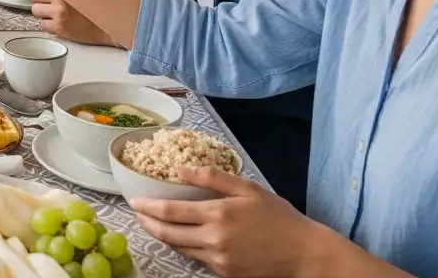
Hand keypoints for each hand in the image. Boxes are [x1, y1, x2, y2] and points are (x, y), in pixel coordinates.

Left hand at [27, 0, 115, 45]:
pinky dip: (48, 26)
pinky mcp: (59, 27)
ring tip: (55, 14)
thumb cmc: (95, 6)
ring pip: (35, 10)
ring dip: (42, 13)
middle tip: (50, 4)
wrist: (108, 27)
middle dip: (40, 0)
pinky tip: (59, 24)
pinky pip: (41, 25)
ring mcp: (59, 12)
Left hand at [130, 166, 320, 276]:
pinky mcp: (224, 273)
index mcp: (218, 215)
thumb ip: (213, 178)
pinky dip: (184, 246)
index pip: (171, 212)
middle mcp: (213, 240)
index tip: (134, 201)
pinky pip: (197, 258)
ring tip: (153, 223)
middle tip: (137, 214)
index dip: (148, 207)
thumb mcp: (248, 189)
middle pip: (168, 233)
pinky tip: (182, 236)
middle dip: (147, 223)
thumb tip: (181, 169)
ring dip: (162, 235)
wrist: (303, 254)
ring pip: (179, 248)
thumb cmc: (279, 217)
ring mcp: (218, 260)